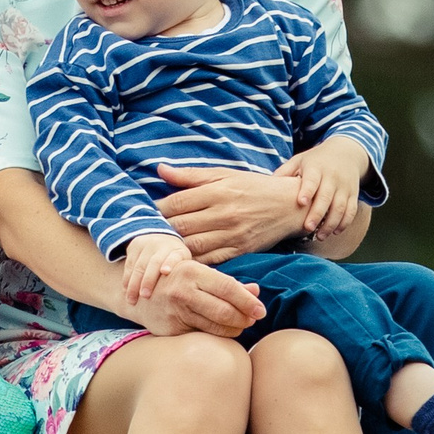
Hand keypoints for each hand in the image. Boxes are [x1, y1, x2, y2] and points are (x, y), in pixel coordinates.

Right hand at [118, 257, 266, 338]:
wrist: (139, 296)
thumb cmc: (177, 281)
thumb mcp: (200, 275)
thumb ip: (228, 283)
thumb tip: (256, 292)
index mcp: (191, 272)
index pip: (228, 288)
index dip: (248, 301)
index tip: (261, 310)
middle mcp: (182, 292)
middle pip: (224, 310)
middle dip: (244, 318)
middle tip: (253, 320)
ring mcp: (175, 312)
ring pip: (215, 327)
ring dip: (234, 329)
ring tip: (240, 325)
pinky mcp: (171, 330)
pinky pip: (202, 336)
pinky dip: (217, 336)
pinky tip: (223, 331)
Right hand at [119, 232, 187, 303]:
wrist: (161, 240)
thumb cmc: (176, 263)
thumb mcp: (185, 267)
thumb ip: (188, 280)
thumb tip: (195, 299)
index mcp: (178, 251)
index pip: (174, 256)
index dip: (170, 263)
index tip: (166, 272)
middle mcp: (162, 245)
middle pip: (154, 262)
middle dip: (148, 280)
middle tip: (145, 296)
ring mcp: (147, 245)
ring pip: (139, 265)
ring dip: (134, 283)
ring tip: (132, 300)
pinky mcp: (135, 246)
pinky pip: (129, 264)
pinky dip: (126, 278)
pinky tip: (125, 290)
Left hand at [154, 164, 309, 263]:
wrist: (291, 205)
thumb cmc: (254, 187)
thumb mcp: (224, 175)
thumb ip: (191, 176)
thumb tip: (159, 170)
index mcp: (218, 191)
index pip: (177, 202)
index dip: (156, 209)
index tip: (143, 214)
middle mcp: (224, 213)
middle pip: (181, 226)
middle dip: (159, 231)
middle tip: (143, 236)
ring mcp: (233, 235)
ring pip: (193, 246)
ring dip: (172, 250)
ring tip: (155, 251)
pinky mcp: (241, 251)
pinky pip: (211, 261)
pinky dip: (193, 263)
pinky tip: (179, 262)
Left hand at [277, 135, 370, 239]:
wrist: (346, 152)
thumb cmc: (315, 160)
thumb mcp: (300, 160)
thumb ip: (285, 172)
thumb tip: (266, 184)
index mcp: (316, 168)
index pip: (312, 180)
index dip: (307, 191)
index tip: (301, 202)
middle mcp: (332, 177)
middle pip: (326, 197)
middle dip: (318, 213)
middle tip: (307, 228)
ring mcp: (344, 186)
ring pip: (341, 207)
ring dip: (331, 223)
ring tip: (320, 236)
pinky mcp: (353, 194)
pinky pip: (351, 210)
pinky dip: (345, 222)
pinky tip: (335, 232)